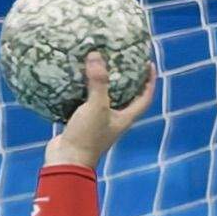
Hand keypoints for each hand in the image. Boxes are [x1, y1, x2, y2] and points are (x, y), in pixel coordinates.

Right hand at [43, 51, 157, 168]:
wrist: (66, 161)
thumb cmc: (87, 137)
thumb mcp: (96, 107)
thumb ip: (98, 82)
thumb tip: (96, 55)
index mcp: (125, 118)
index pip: (144, 98)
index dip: (149, 81)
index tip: (148, 64)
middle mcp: (115, 121)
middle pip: (126, 97)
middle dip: (127, 80)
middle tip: (122, 61)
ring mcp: (98, 123)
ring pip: (106, 99)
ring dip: (104, 84)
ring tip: (100, 65)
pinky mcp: (83, 123)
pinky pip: (87, 103)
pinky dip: (85, 91)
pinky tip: (78, 80)